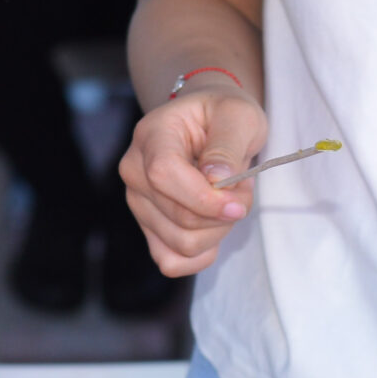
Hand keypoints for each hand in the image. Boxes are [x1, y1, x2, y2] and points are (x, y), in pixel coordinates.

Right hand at [116, 77, 268, 274]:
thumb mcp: (238, 116)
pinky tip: (214, 228)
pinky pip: (172, 261)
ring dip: (218, 232)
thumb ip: (227, 145)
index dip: (203, 198)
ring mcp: (138, 202)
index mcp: (151, 136)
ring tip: (227, 201)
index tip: (237, 202)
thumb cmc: (222, 116)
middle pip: (178, 217)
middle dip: (223, 215)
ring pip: (180, 243)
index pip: (163, 175)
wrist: (208, 123)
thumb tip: (216, 179)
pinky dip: (201, 254)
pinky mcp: (148, 226)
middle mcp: (134, 170)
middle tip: (242, 189)